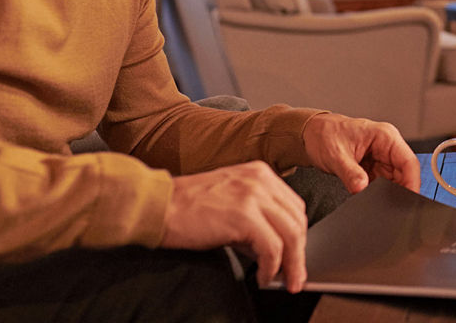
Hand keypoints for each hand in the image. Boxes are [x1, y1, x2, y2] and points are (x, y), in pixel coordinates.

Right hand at [162, 161, 308, 291]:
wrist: (156, 205)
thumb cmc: (185, 207)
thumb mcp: (229, 202)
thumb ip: (255, 218)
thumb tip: (274, 250)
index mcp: (259, 173)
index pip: (293, 207)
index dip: (299, 235)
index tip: (297, 256)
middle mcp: (260, 180)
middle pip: (297, 220)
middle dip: (299, 252)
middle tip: (296, 276)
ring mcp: (253, 196)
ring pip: (291, 234)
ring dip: (292, 264)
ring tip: (286, 281)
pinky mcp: (244, 216)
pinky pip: (272, 247)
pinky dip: (272, 267)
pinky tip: (263, 277)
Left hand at [302, 113, 420, 194]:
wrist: (312, 134)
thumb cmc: (325, 134)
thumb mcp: (336, 156)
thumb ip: (350, 174)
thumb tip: (362, 189)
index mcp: (385, 136)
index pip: (408, 161)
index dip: (412, 182)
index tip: (408, 199)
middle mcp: (387, 146)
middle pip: (405, 174)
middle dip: (399, 190)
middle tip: (390, 206)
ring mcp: (381, 158)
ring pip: (395, 181)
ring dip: (388, 193)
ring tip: (375, 200)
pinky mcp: (374, 168)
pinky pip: (383, 184)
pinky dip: (378, 192)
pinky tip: (370, 197)